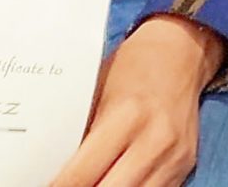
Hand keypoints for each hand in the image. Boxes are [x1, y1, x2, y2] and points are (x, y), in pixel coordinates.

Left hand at [47, 14, 223, 186]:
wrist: (181, 54)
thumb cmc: (131, 68)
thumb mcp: (96, 94)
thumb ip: (80, 135)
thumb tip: (52, 167)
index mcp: (126, 115)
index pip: (81, 174)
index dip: (57, 186)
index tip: (42, 185)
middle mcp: (154, 140)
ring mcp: (173, 157)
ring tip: (89, 185)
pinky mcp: (185, 166)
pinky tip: (112, 181)